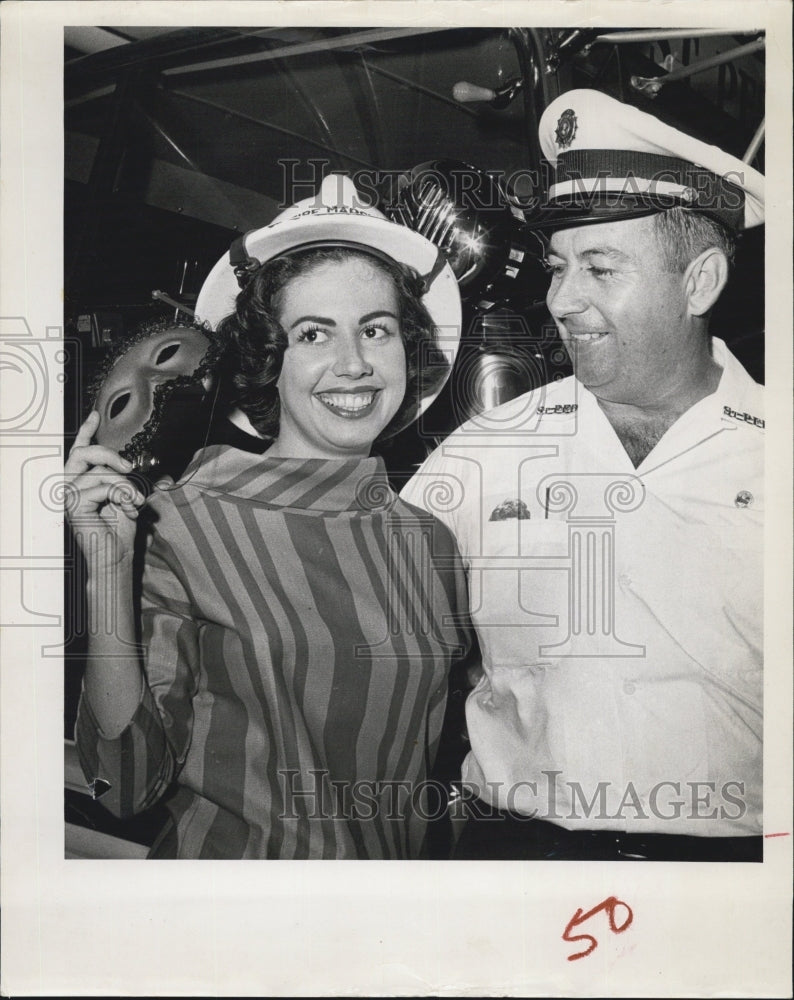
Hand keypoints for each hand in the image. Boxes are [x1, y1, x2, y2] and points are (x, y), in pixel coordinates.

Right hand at [64, 411, 144, 566]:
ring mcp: (70, 495)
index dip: (86, 431)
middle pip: (84, 453)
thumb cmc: (120, 531)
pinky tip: (130, 509)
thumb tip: (140, 467)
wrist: (116, 557)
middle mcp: (72, 485)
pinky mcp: (74, 505)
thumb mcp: (128, 498)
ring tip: (136, 502)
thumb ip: (127, 481)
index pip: (81, 450)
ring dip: (125, 486)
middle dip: (109, 455)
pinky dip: (122, 496)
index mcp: (84, 481)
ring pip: (101, 472)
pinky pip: (102, 487)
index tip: (95, 415)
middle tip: (129, 468)